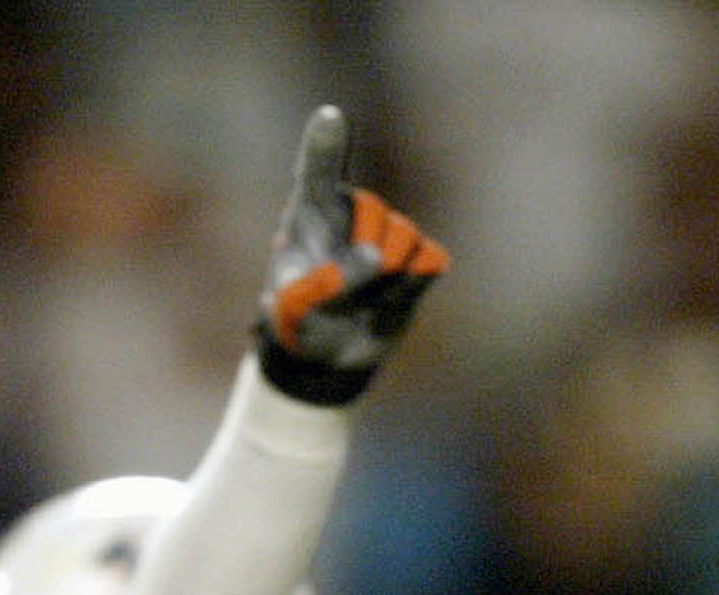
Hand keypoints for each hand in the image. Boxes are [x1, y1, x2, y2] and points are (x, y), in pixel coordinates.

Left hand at [256, 105, 448, 405]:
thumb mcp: (291, 310)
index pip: (318, 172)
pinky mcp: (419, 258)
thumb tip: (375, 258)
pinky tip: (386, 301)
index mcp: (311, 210)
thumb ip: (320, 284)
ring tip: (361, 298)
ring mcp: (390, 231)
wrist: (330, 353)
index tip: (329, 117)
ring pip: (402, 239)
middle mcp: (354, 210)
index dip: (325, 144)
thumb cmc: (300, 319)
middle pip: (372, 214)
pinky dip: (407, 291)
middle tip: (335, 292)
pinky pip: (427, 263)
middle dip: (357, 261)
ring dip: (382, 279)